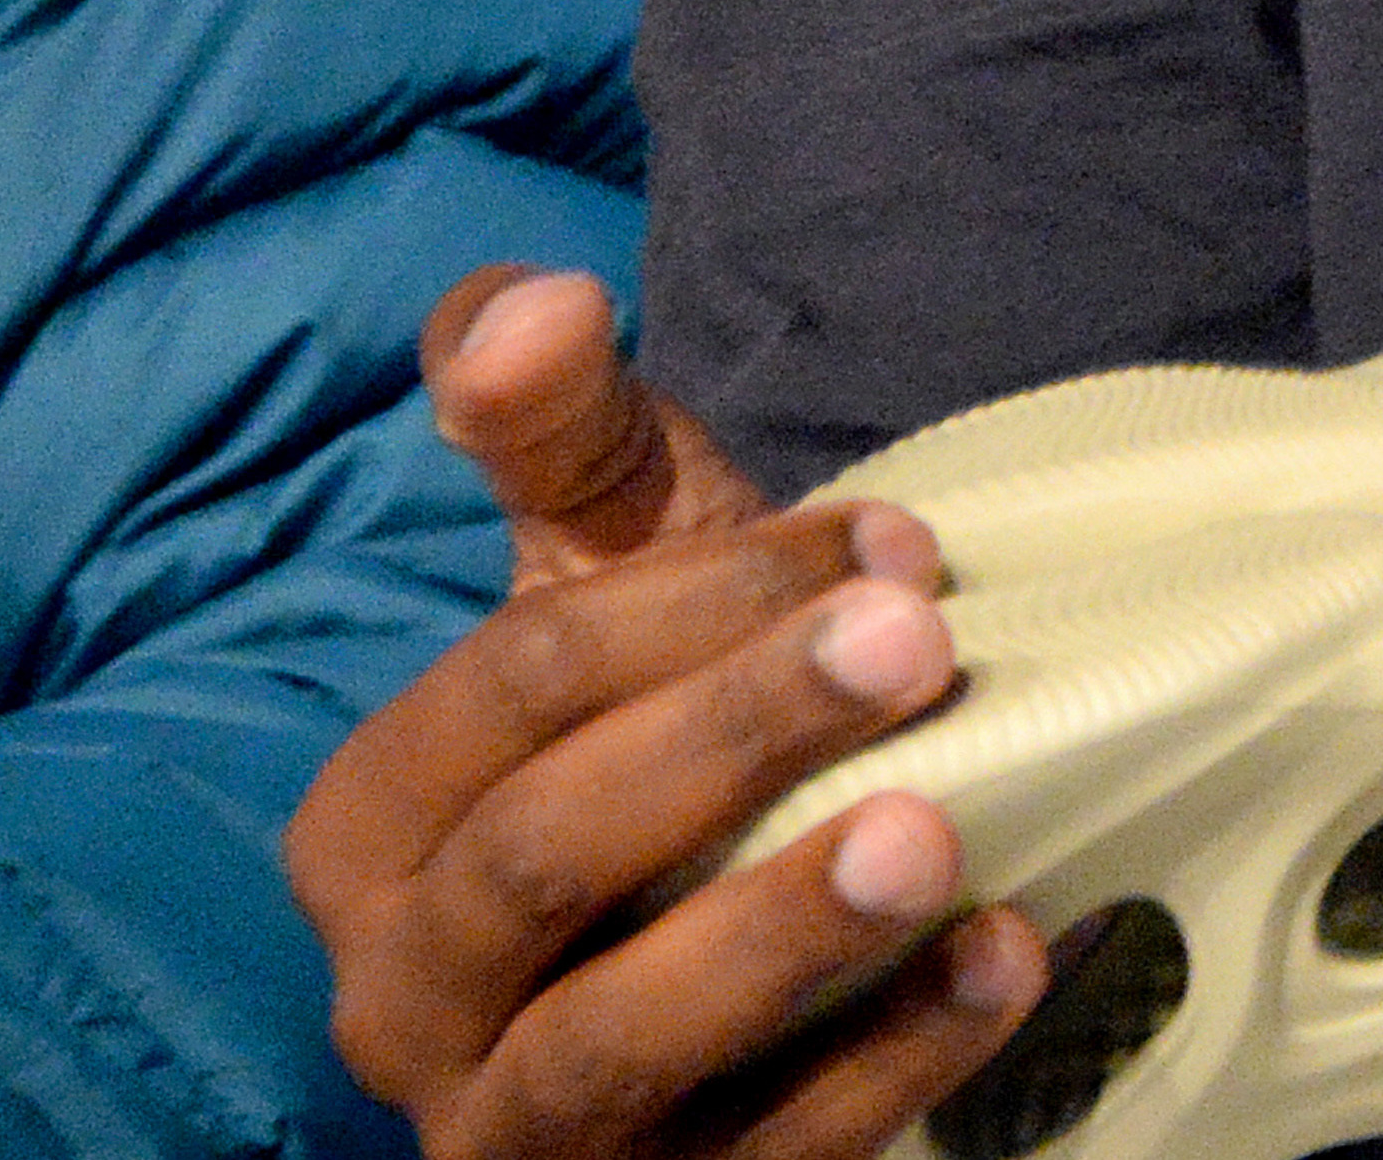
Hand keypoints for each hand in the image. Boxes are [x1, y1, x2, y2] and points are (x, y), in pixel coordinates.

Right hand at [286, 270, 1051, 1158]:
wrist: (722, 964)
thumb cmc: (662, 727)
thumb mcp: (610, 566)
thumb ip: (560, 430)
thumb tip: (525, 305)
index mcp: (371, 829)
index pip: (503, 693)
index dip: (695, 604)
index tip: (893, 543)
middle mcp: (404, 1000)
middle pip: (537, 863)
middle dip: (726, 741)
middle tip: (921, 643)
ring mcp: (514, 1134)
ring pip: (603, 1053)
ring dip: (777, 937)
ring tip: (939, 832)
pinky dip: (884, 1069)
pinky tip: (1011, 957)